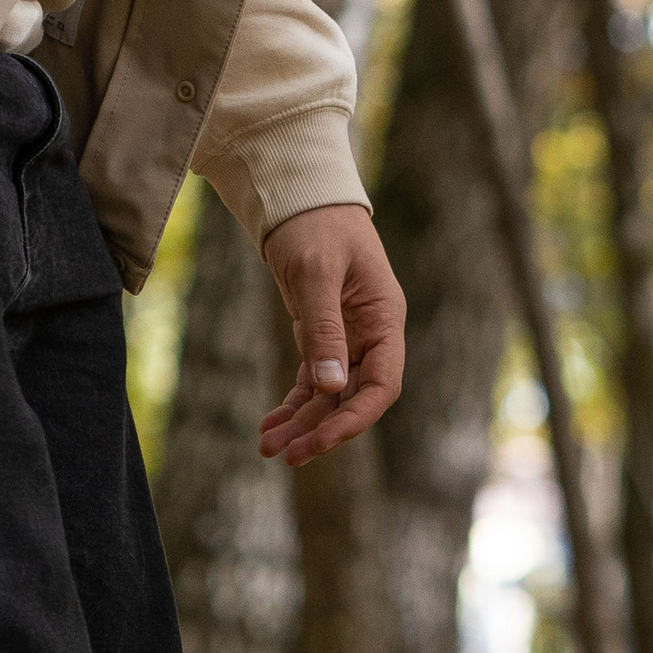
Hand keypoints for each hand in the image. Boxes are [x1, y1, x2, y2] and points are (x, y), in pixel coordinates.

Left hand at [260, 202, 404, 462]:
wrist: (300, 197)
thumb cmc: (315, 226)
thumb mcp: (316, 273)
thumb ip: (323, 329)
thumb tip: (329, 387)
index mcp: (385, 321)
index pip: (382, 386)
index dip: (354, 419)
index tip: (321, 441)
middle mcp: (371, 336)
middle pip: (353, 399)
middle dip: (321, 430)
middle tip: (285, 455)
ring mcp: (347, 339)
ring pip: (329, 396)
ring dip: (302, 423)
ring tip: (267, 448)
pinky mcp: (321, 337)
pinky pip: (311, 382)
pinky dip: (293, 405)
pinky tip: (270, 425)